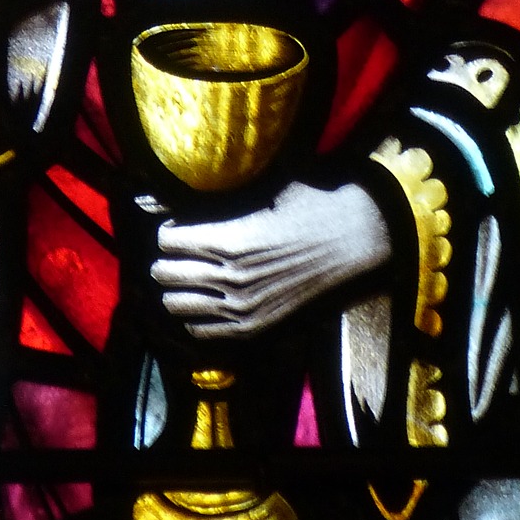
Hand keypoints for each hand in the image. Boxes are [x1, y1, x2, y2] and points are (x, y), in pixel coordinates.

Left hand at [151, 180, 390, 339]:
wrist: (355, 239)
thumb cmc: (311, 204)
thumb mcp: (264, 187)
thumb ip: (217, 192)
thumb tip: (169, 190)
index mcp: (231, 239)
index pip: (168, 240)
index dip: (168, 229)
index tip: (175, 224)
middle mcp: (231, 278)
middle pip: (166, 273)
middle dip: (165, 259)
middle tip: (173, 249)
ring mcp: (242, 307)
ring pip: (177, 305)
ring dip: (174, 288)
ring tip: (182, 275)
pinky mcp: (255, 327)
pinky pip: (202, 331)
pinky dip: (193, 317)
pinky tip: (201, 300)